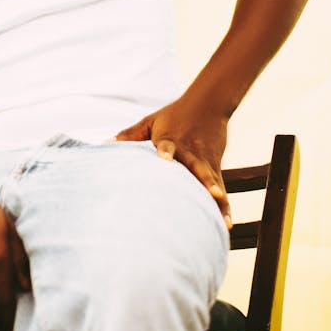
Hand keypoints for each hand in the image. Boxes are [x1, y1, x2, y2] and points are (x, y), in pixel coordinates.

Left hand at [116, 101, 231, 227]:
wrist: (208, 105)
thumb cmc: (174, 116)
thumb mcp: (151, 121)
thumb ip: (130, 135)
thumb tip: (104, 144)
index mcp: (171, 139)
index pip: (167, 146)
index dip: (165, 152)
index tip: (165, 160)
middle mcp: (191, 152)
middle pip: (197, 166)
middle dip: (203, 180)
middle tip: (210, 193)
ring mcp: (206, 162)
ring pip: (211, 181)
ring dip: (216, 198)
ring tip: (221, 218)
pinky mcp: (216, 169)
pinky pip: (220, 189)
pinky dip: (224, 207)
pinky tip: (226, 225)